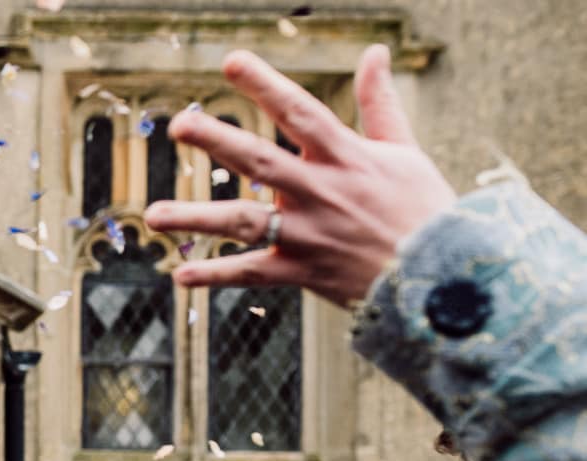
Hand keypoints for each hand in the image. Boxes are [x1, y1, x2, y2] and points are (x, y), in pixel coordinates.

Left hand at [141, 45, 456, 307]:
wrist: (441, 275)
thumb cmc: (421, 206)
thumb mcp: (404, 149)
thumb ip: (378, 103)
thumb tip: (376, 52)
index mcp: (345, 156)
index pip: (299, 111)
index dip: (265, 84)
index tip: (230, 61)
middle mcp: (321, 192)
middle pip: (261, 162)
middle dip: (219, 142)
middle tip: (179, 124)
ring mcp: (309, 234)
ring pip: (244, 222)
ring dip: (196, 218)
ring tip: (151, 215)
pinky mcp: (302, 272)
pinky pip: (252, 274)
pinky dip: (216, 276)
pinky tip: (181, 275)